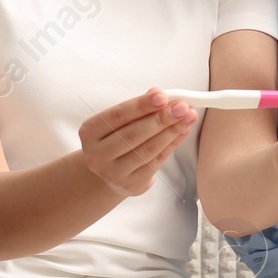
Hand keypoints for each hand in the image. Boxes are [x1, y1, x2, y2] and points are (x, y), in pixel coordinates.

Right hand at [78, 88, 196, 196]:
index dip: (141, 105)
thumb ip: (137, 107)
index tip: (162, 96)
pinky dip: (172, 144)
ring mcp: (113, 173)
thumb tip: (158, 93)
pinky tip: (183, 131)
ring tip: (188, 117)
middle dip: (161, 118)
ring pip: (147, 149)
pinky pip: (156, 161)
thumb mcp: (118, 121)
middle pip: (133, 134)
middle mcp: (97, 154)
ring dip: (171, 131)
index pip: (118, 115)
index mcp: (90, 132)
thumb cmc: (115, 139)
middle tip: (182, 107)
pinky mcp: (132, 184)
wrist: (108, 172)